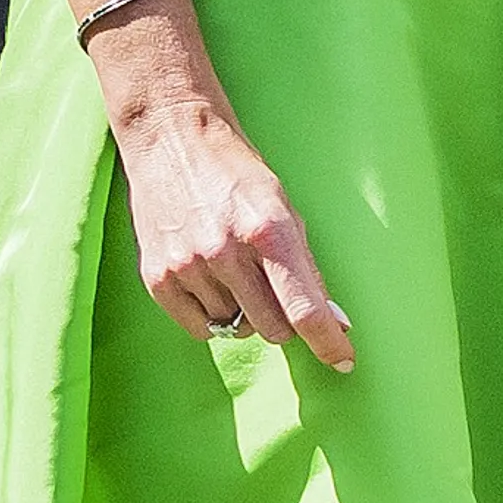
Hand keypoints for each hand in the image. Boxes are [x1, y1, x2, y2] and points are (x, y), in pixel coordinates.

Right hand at [96, 8, 353, 367]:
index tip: (344, 360)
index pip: (304, 307)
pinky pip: (199, 328)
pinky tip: (212, 281)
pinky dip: (213, 315)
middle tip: (276, 289)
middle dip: (285, 320)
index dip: (328, 341)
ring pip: (235, 328)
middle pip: (272, 328)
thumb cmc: (238, 174)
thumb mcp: (286, 209)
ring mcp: (188, 266)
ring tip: (235, 270)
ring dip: (245, 313)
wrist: (171, 141)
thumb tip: (335, 322)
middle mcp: (226, 252)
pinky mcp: (157, 278)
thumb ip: (307, 267)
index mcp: (269, 230)